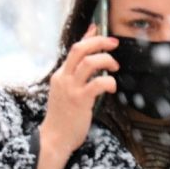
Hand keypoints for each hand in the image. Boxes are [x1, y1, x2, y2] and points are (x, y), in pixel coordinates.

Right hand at [34, 24, 119, 168]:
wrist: (54, 139)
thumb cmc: (63, 118)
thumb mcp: (66, 93)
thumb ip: (76, 78)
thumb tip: (89, 64)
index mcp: (60, 75)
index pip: (75, 49)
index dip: (89, 37)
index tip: (101, 29)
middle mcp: (64, 78)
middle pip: (80, 49)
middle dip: (100, 42)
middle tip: (114, 44)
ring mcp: (71, 88)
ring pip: (89, 62)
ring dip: (106, 60)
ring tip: (114, 67)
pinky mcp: (80, 100)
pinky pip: (98, 83)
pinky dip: (108, 81)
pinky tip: (111, 87)